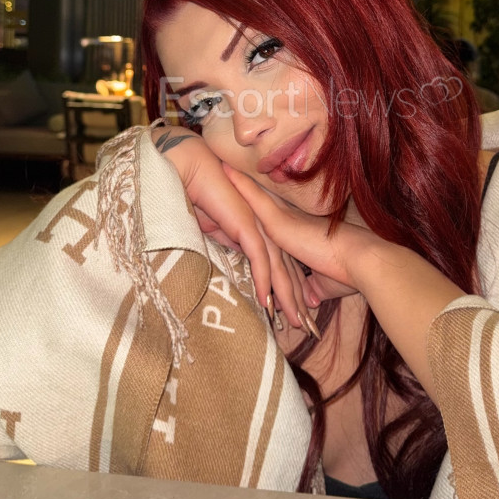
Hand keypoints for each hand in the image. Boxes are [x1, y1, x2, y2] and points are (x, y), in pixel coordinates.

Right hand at [152, 126, 312, 330]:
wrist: (193, 172)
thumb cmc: (201, 197)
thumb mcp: (218, 229)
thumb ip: (231, 243)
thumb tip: (238, 258)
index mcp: (263, 230)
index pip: (281, 265)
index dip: (288, 290)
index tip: (294, 314)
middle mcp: (266, 229)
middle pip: (286, 270)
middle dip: (296, 300)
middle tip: (305, 327)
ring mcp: (259, 227)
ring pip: (278, 268)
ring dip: (285, 297)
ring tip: (294, 323)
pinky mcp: (247, 226)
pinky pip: (259, 258)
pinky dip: (264, 280)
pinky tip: (267, 301)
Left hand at [221, 163, 375, 295]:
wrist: (361, 262)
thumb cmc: (347, 273)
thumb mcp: (322, 283)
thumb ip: (311, 286)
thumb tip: (307, 299)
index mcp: (296, 232)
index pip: (271, 214)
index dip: (257, 203)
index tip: (244, 192)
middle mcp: (288, 220)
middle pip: (261, 199)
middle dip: (244, 185)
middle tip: (225, 165)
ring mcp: (283, 218)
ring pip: (254, 194)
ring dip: (237, 180)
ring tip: (219, 162)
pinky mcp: (280, 223)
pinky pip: (254, 198)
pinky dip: (239, 185)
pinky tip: (224, 170)